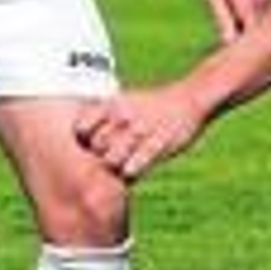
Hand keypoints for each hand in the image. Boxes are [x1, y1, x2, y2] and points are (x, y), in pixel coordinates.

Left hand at [75, 82, 208, 180]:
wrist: (190, 99)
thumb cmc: (154, 106)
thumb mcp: (126, 100)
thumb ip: (104, 117)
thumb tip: (83, 138)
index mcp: (112, 105)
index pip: (81, 130)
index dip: (82, 142)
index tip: (91, 146)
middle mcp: (123, 117)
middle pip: (95, 147)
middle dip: (99, 156)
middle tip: (109, 160)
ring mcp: (140, 131)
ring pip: (111, 159)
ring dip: (114, 167)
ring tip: (121, 167)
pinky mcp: (158, 143)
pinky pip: (135, 164)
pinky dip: (130, 170)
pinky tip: (132, 170)